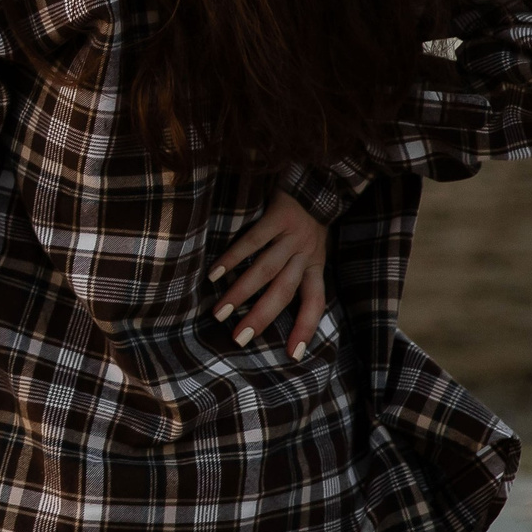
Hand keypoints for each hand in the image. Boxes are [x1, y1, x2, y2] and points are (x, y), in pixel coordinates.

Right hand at [208, 190, 328, 359]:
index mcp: (316, 264)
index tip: (293, 356)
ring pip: (267, 270)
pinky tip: (215, 274)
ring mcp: (293, 234)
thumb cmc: (307, 216)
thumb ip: (295, 268)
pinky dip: (234, 258)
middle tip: (239, 339)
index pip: (315, 303)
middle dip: (262, 317)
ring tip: (220, 312)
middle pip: (285, 292)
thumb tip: (268, 301)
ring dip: (242, 293)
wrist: (315, 176)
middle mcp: (306, 252)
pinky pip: (254, 241)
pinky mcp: (278, 215)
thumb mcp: (312, 245)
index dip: (306, 328)